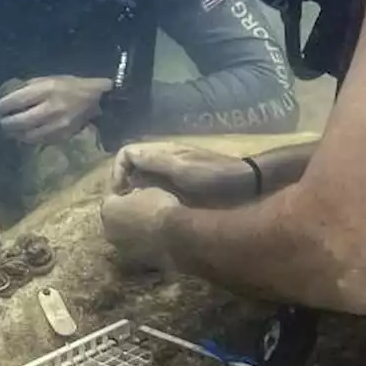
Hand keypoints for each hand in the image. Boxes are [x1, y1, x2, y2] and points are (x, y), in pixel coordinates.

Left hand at [0, 75, 112, 145]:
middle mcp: (52, 108)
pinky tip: (25, 135)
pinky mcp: (63, 136)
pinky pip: (40, 141)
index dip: (2, 107)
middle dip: (6, 123)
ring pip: (29, 135)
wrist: (97, 99)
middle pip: (20, 121)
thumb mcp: (49, 79)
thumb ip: (30, 87)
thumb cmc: (70, 85)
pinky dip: (30, 139)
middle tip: (1, 122)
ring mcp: (58, 124)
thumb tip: (8, 96)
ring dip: (16, 134)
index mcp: (47, 89)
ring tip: (10, 131)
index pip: (17, 100)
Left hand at [100, 187, 180, 270]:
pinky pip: (138, 253)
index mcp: (108, 210)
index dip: (124, 197)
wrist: (174, 237)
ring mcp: (120, 251)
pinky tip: (158, 244)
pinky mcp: (135, 264)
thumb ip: (136, 196)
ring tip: (151, 230)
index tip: (134, 194)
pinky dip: (144, 249)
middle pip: (115, 223)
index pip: (112, 201)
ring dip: (134, 236)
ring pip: (125, 240)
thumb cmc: (160, 208)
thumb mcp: (149, 192)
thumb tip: (135, 198)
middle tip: (142, 213)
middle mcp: (108, 232)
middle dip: (125, 218)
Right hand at [113, 142, 257, 204]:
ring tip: (140, 212)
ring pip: (144, 178)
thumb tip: (128, 157)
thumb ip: (155, 162)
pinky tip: (159, 212)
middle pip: (133, 166)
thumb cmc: (215, 178)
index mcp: (162, 152)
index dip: (117, 171)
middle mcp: (165, 159)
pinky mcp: (184, 185)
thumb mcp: (182, 170)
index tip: (121, 194)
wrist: (248, 185)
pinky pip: (158, 188)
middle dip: (125, 184)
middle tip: (127, 207)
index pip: (126, 153)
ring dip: (138, 193)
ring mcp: (175, 171)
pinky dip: (152, 198)